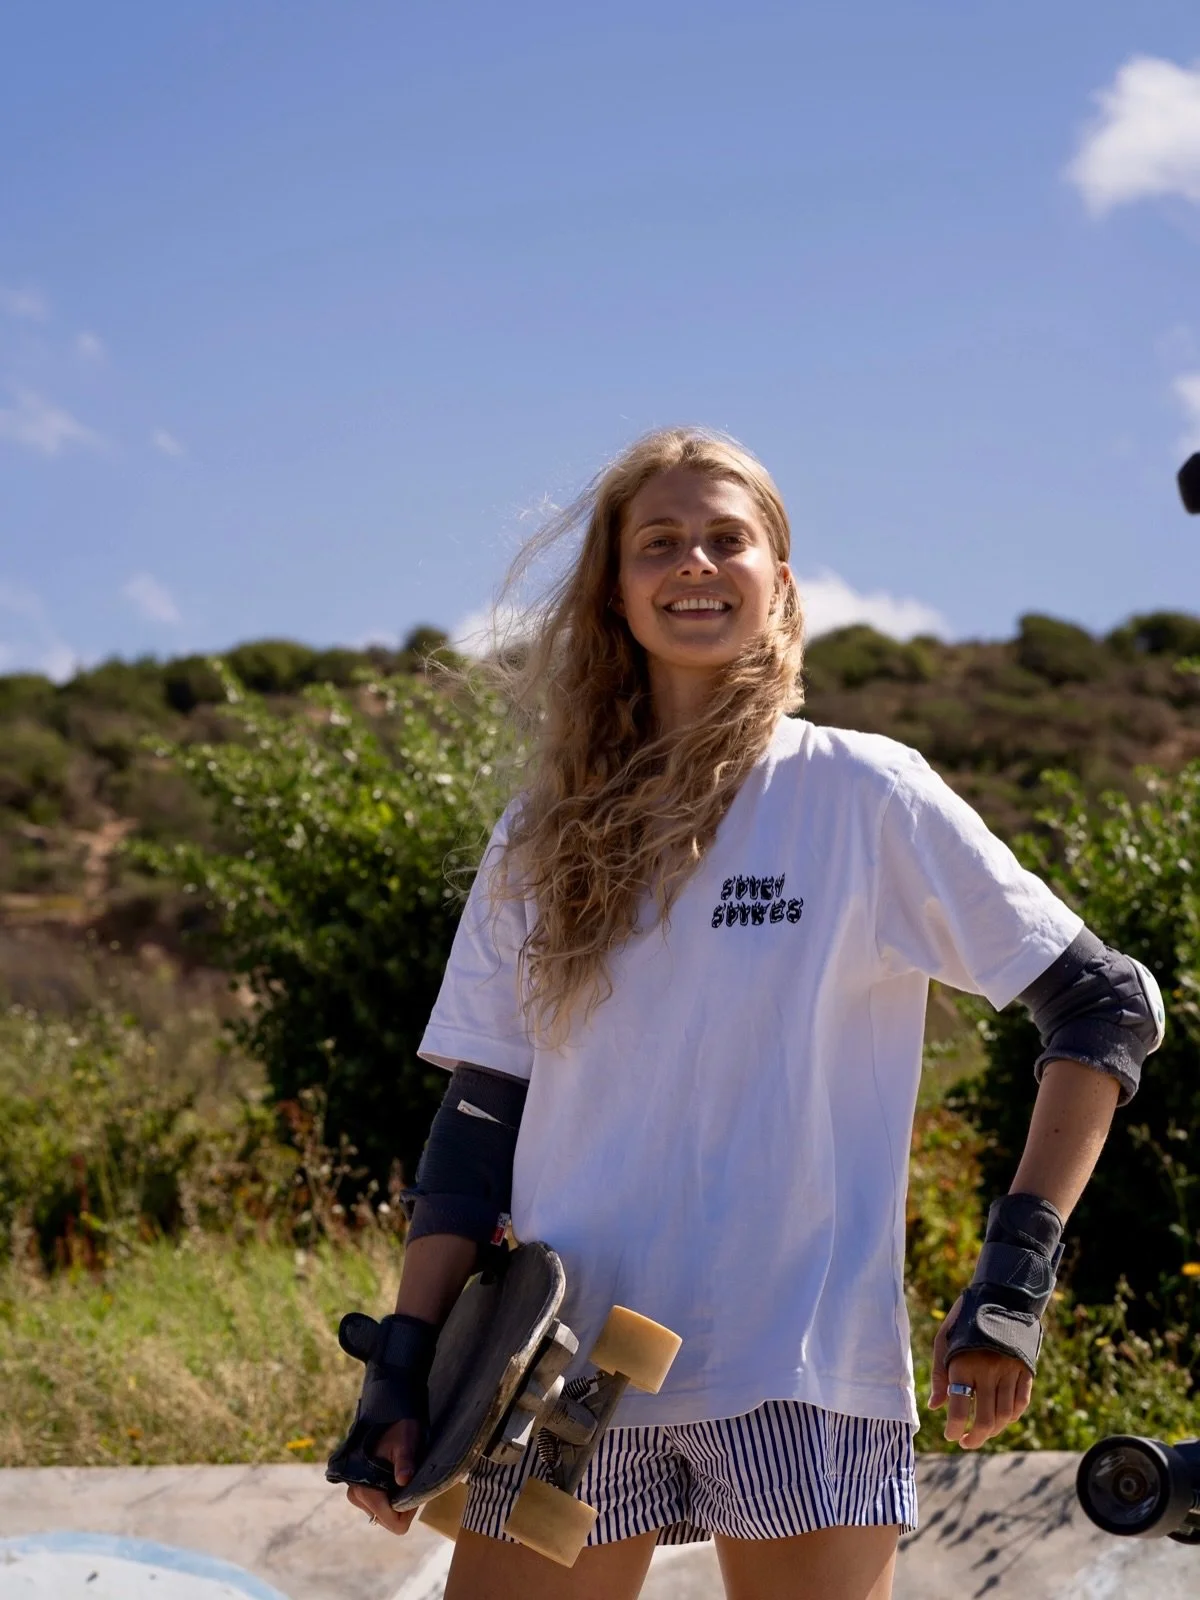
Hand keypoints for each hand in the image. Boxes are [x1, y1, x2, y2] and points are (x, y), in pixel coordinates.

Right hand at [345, 1418, 423, 1534]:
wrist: (387, 1417)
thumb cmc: (399, 1429)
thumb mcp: (406, 1444)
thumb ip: (405, 1463)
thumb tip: (403, 1480)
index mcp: (366, 1489)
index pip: (392, 1523)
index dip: (409, 1511)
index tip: (413, 1490)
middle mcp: (357, 1495)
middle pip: (388, 1520)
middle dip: (402, 1506)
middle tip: (408, 1479)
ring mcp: (356, 1494)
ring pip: (384, 1514)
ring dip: (396, 1500)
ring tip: (401, 1475)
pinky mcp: (360, 1490)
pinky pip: (379, 1505)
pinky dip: (390, 1496)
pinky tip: (393, 1477)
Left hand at [929, 1294, 1033, 1449]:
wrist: (1001, 1297)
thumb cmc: (965, 1320)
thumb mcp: (944, 1340)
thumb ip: (938, 1374)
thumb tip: (935, 1407)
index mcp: (963, 1364)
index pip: (959, 1409)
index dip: (955, 1429)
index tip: (951, 1436)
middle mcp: (987, 1371)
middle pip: (985, 1420)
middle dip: (975, 1438)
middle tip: (966, 1442)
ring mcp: (1009, 1372)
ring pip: (1005, 1416)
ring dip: (993, 1430)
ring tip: (981, 1432)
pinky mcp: (1025, 1371)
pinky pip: (1021, 1403)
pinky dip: (1011, 1416)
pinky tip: (1001, 1418)